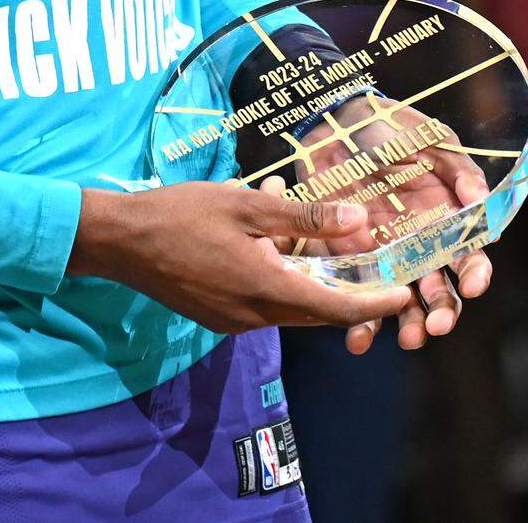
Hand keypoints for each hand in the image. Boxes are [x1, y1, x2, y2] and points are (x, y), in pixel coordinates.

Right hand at [67, 181, 411, 334]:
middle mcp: (255, 317)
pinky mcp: (217, 316)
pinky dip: (277, 273)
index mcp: (267, 290)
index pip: (336, 308)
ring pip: (288, 302)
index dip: (375, 303)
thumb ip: (303, 216)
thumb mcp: (246, 206)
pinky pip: (262, 300)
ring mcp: (233, 321)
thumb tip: (360, 220)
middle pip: (315, 309)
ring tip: (301, 225)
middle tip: (370, 259)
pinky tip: (266, 236)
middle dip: (346, 286)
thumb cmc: (182, 214)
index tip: (406, 296)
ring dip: (305, 272)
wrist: (121, 241)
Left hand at [273, 95, 492, 352]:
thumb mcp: (431, 140)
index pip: (469, 257)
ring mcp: (385, 257)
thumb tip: (480, 200)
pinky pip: (357, 297)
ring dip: (409, 326)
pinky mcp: (349, 259)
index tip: (473, 284)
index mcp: (446, 222)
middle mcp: (419, 247)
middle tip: (436, 325)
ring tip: (409, 339)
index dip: (475, 274)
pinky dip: (360, 323)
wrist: (336, 124)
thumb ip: (458, 169)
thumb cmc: (392, 129)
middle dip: (443, 312)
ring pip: (403, 304)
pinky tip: (359, 339)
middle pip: (440, 292)